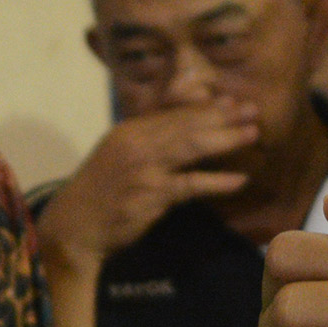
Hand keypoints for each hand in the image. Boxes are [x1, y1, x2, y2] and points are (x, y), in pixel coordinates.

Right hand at [35, 101, 260, 272]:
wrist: (74, 226)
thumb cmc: (102, 191)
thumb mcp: (120, 154)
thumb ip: (149, 136)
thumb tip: (184, 121)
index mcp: (129, 129)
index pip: (174, 111)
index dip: (206, 106)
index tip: (233, 101)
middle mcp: (137, 142)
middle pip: (187, 124)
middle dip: (223, 116)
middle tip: (252, 110)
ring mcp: (144, 167)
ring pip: (192, 146)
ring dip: (226, 139)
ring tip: (253, 134)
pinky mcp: (151, 194)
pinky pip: (191, 184)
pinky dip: (216, 181)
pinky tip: (239, 180)